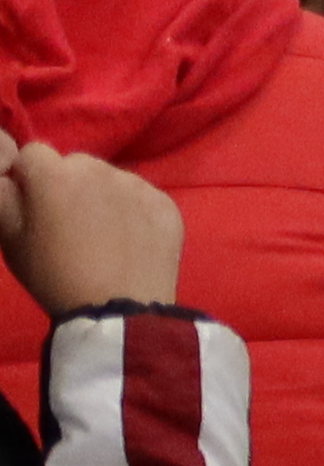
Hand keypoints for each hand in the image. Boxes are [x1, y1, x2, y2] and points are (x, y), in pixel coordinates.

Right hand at [0, 139, 178, 314]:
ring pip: (110, 177)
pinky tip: (128, 241)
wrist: (118, 311)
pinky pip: (142, 196)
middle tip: (67, 223)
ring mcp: (138, 185)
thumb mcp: (10, 237)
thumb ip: (3, 196)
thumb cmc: (53, 276)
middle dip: (66, 183)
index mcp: (55, 175)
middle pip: (75, 163)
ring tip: (99, 234)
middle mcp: (100, 170)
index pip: (33, 154)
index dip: (29, 179)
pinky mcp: (166, 204)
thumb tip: (9, 177)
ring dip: (101, 194)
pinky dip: (133, 210)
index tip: (34, 207)